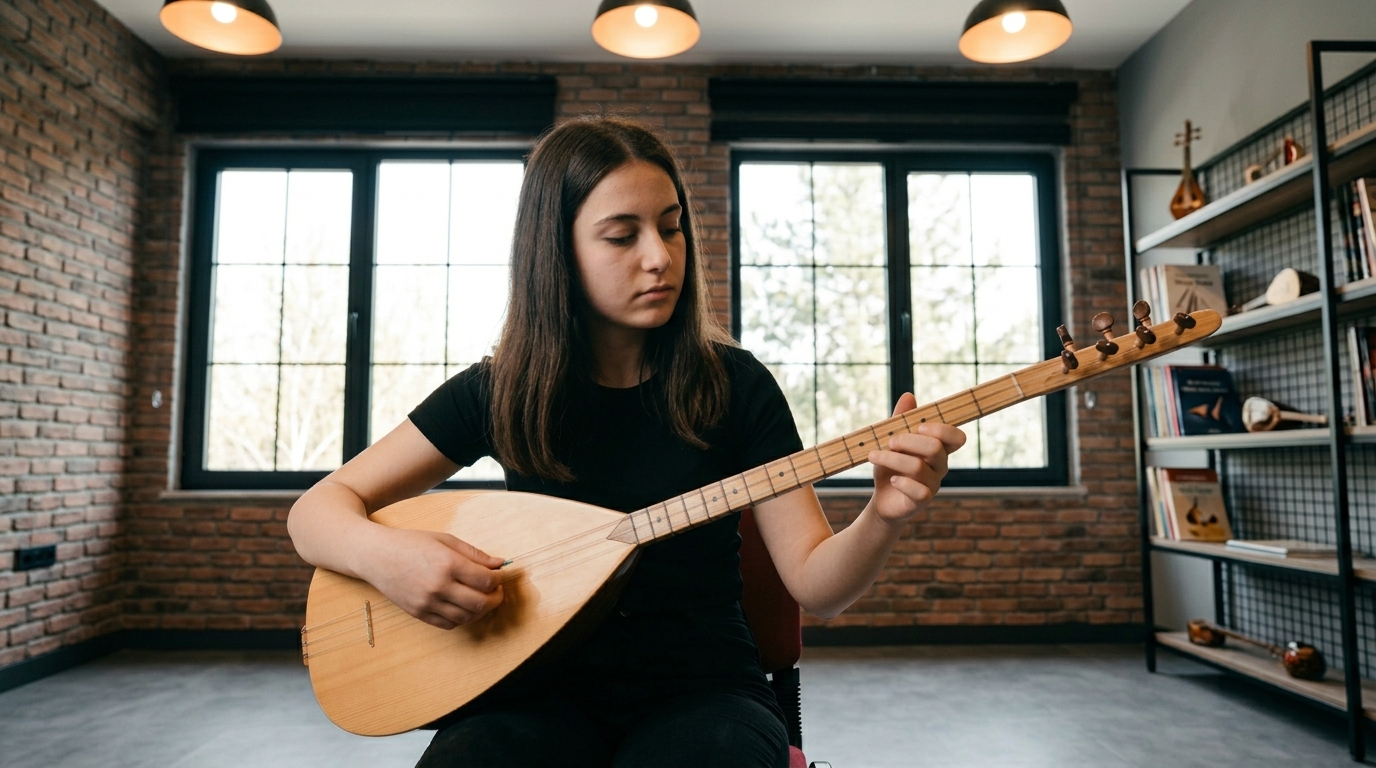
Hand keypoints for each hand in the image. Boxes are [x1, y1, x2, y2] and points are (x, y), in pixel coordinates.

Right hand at [360, 527, 505, 629]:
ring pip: (467, 617)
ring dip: (480, 610)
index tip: (499, 575)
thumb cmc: (411, 543)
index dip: (499, 579)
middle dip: (496, 598)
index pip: (486, 580)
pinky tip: (463, 605)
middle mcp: (438, 586)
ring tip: (481, 598)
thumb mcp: (445, 540)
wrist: (376, 556)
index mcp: (448, 564)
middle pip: (481, 603)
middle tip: (497, 591)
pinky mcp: (419, 613)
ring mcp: (427, 603)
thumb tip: (500, 564)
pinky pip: (449, 624)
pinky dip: (462, 618)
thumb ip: (475, 554)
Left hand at [867, 392, 965, 525]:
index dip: (941, 430)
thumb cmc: (890, 467)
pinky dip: (903, 483)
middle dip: (909, 441)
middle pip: (935, 448)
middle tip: (890, 441)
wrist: (882, 499)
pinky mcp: (922, 501)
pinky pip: (919, 491)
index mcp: (938, 449)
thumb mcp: (891, 441)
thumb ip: (901, 420)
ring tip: (874, 456)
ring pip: (919, 467)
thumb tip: (908, 395)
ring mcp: (933, 484)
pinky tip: (892, 480)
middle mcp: (940, 466)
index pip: (957, 437)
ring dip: (892, 459)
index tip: (917, 427)